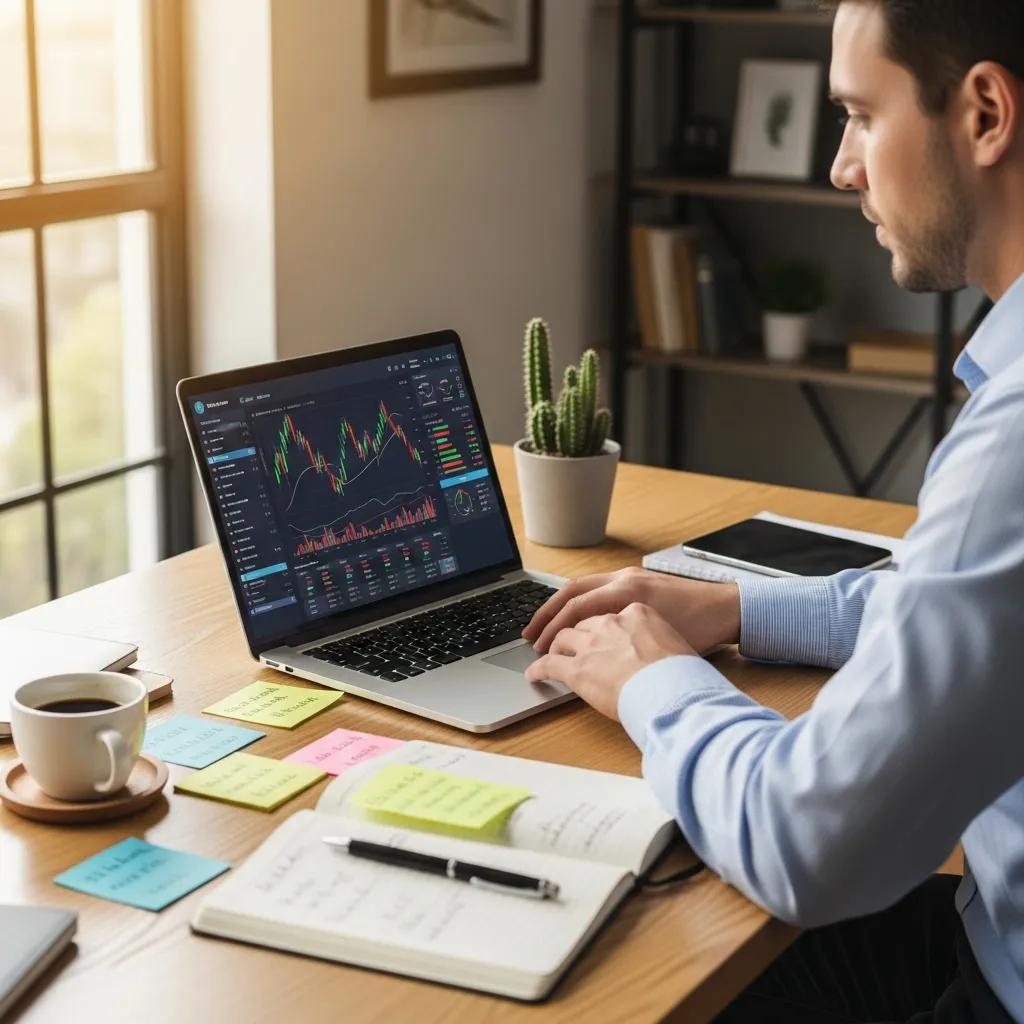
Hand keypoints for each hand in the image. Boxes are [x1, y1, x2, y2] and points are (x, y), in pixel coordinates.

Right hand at [524, 566, 739, 654]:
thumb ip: (621, 647)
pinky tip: (576, 620)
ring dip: (562, 607)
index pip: (575, 607)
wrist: (729, 608)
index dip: (552, 629)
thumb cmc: (700, 628)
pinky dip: (581, 603)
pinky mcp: (638, 582)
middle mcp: (623, 578)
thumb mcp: (657, 640)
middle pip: (571, 591)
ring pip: (584, 587)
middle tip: (529, 634)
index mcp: (625, 591)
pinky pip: (599, 588)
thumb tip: (588, 663)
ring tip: (546, 626)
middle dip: (546, 613)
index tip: (538, 648)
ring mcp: (631, 577)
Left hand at [525, 603, 693, 719]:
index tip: (575, 617)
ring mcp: (595, 639)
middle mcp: (610, 615)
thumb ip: (653, 629)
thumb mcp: (675, 628)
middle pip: (575, 610)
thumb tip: (649, 645)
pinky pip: (551, 664)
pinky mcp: (582, 666)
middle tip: (544, 629)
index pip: (598, 600)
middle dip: (556, 619)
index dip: (582, 610)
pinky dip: (539, 668)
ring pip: (563, 635)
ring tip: (541, 650)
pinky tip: (534, 673)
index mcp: (634, 598)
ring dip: (549, 642)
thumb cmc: (695, 654)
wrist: (692, 673)